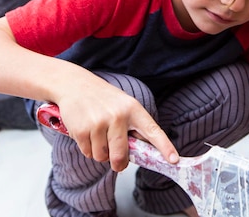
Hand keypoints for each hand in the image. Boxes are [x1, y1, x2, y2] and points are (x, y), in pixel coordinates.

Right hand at [56, 81, 177, 171]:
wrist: (75, 85)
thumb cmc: (103, 99)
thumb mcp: (124, 106)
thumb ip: (133, 127)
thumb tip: (142, 152)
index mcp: (133, 109)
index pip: (152, 131)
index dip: (164, 147)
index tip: (174, 160)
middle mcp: (118, 116)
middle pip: (121, 155)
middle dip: (119, 164)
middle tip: (117, 163)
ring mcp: (100, 123)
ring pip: (102, 157)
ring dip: (100, 153)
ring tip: (97, 135)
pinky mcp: (83, 130)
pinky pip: (88, 153)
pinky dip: (87, 149)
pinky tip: (87, 132)